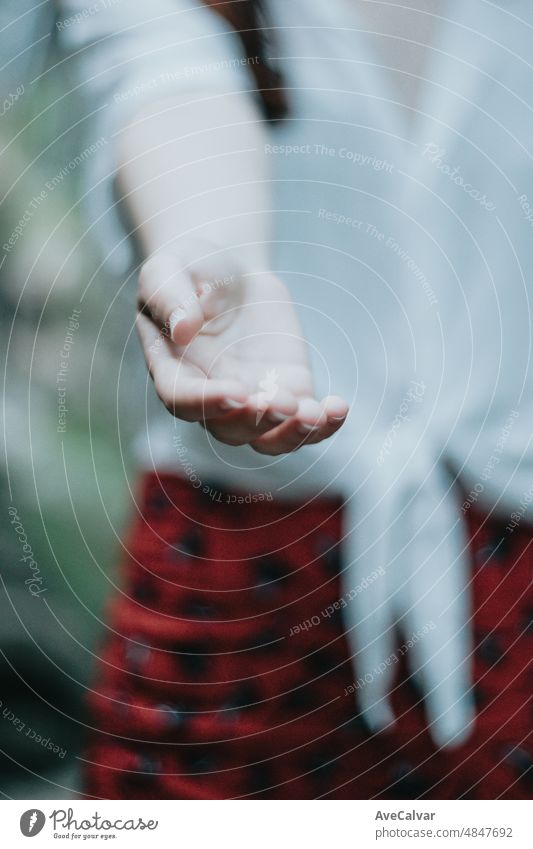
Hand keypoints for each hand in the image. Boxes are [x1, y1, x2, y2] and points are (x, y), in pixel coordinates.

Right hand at [136, 250, 348, 453]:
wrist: (228, 274)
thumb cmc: (188, 270)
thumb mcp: (167, 270)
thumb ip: (167, 297)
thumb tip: (183, 330)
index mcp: (174, 370)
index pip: (183, 400)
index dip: (208, 403)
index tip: (236, 392)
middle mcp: (211, 397)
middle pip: (229, 429)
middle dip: (257, 421)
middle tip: (282, 401)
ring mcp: (252, 399)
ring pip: (268, 439)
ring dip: (292, 434)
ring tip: (316, 413)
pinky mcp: (288, 391)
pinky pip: (304, 422)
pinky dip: (323, 424)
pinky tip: (339, 407)